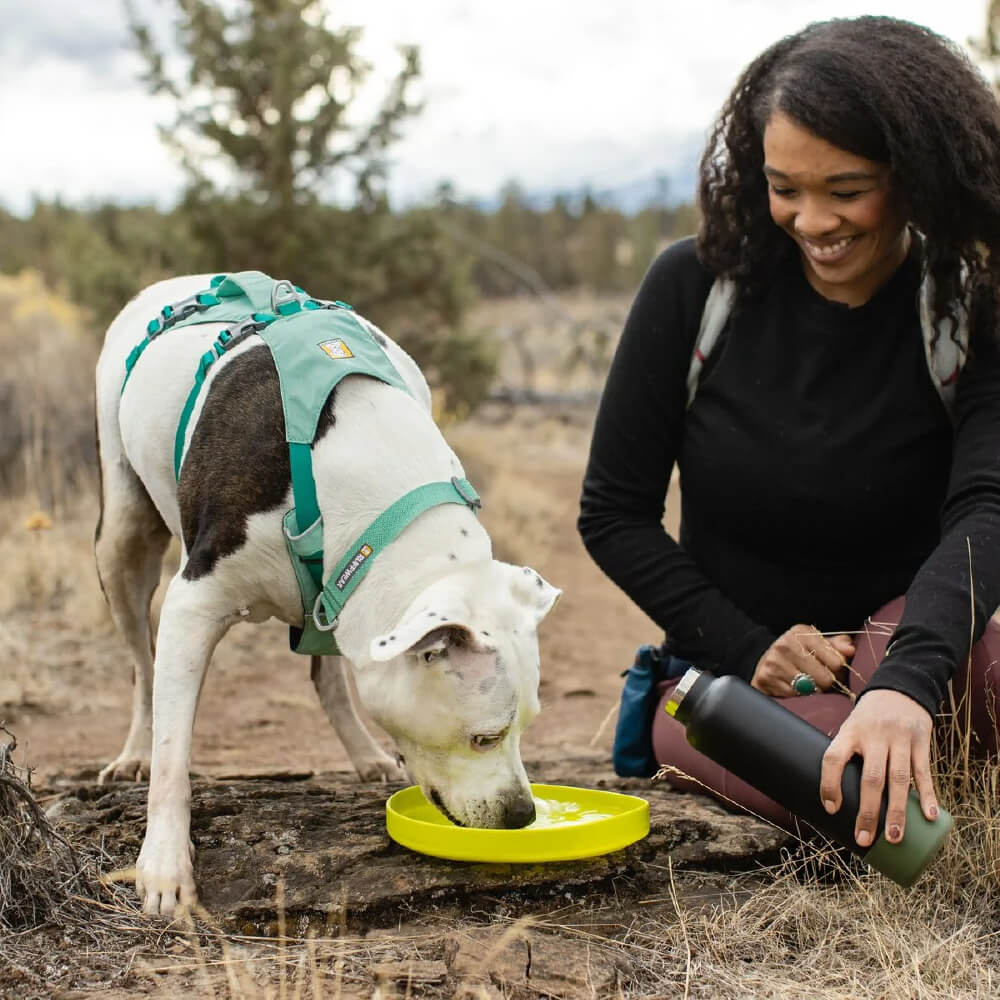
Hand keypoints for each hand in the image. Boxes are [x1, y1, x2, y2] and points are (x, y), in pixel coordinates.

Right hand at [751, 624, 854, 696]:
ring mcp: (773, 662)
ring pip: (809, 689)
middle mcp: (785, 644)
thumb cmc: (801, 654)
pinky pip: (793, 696)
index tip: (835, 671)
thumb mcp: (819, 645)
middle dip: (827, 684)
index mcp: (802, 633)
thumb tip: (850, 650)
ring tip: (809, 686)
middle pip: (824, 678)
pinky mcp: (764, 678)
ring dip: (812, 692)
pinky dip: (797, 697)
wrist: (767, 660)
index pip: (836, 660)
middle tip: (822, 682)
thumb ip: (838, 646)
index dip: (839, 671)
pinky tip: (794, 690)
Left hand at [820, 689, 937, 847]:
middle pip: (871, 777)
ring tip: (894, 837)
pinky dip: (926, 795)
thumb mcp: (850, 728)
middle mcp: (874, 736)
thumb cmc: (868, 719)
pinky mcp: (920, 742)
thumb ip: (846, 756)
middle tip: (864, 839)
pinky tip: (928, 816)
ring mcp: (899, 739)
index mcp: (849, 732)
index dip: (829, 784)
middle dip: (868, 811)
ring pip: (898, 779)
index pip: (833, 758)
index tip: (831, 809)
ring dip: (897, 811)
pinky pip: (923, 772)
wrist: (899, 689)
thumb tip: (834, 798)